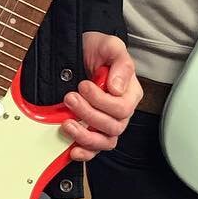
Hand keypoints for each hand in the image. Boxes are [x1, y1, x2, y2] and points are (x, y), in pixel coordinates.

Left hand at [63, 33, 140, 158]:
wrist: (80, 51)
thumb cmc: (97, 49)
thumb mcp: (110, 46)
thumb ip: (120, 63)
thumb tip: (117, 88)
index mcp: (130, 92)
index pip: (122, 108)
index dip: (101, 101)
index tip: (83, 85)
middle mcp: (122, 111)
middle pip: (113, 126)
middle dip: (88, 113)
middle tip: (70, 97)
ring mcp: (107, 123)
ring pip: (105, 141)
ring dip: (85, 135)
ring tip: (67, 124)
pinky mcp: (93, 130)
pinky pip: (94, 150)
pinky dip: (84, 153)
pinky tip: (72, 150)